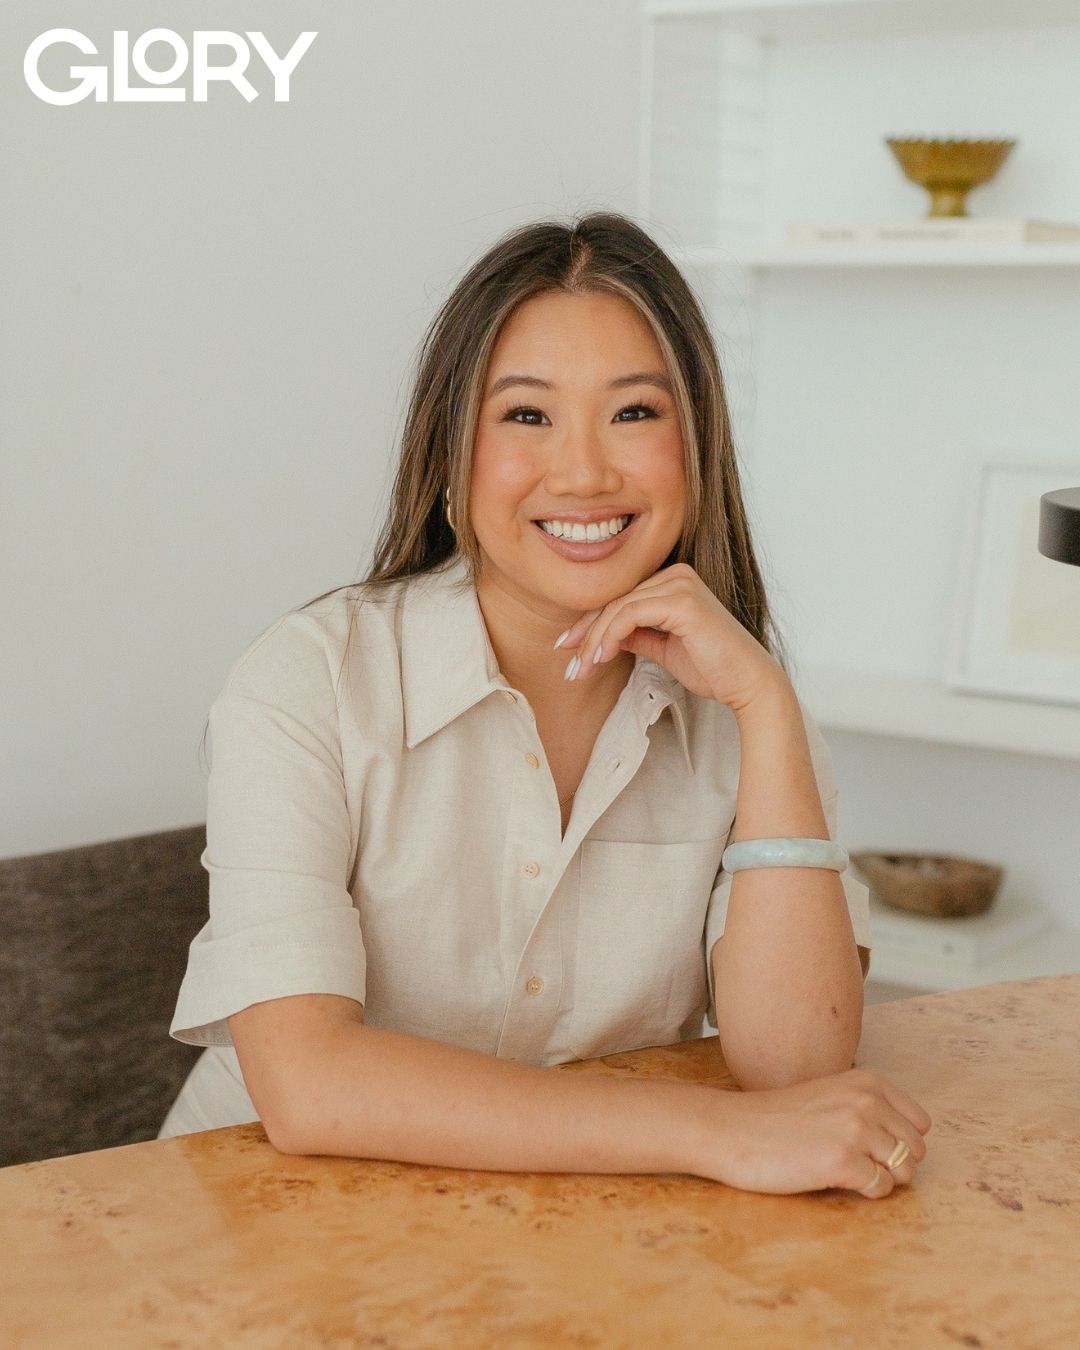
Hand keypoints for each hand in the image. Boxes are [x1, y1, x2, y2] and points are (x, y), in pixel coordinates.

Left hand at [555, 562, 784, 712]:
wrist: (746, 683)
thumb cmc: (712, 668)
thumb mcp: (662, 647)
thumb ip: (636, 634)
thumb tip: (602, 636)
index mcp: (673, 580)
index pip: (620, 598)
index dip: (590, 624)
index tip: (568, 651)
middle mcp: (677, 574)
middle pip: (615, 600)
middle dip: (586, 635)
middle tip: (568, 666)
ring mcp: (680, 584)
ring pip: (618, 608)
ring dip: (594, 641)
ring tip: (581, 670)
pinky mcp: (682, 600)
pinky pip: (631, 614)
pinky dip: (610, 636)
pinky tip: (600, 658)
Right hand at [694, 1066, 932, 1198]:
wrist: (732, 1129)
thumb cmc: (776, 1117)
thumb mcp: (829, 1094)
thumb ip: (866, 1107)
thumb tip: (907, 1142)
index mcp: (866, 1082)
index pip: (920, 1122)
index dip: (900, 1141)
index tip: (872, 1146)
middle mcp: (867, 1101)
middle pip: (916, 1149)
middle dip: (894, 1163)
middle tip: (857, 1163)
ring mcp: (857, 1131)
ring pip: (905, 1171)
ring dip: (882, 1179)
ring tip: (847, 1171)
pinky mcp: (844, 1163)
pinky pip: (881, 1189)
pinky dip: (866, 1192)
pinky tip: (835, 1179)